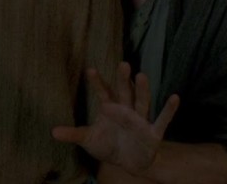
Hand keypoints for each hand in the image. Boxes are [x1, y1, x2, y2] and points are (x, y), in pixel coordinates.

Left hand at [52, 62, 179, 175]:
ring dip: (142, 90)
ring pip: (142, 102)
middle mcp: (126, 110)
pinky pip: (162, 120)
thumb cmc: (109, 145)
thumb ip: (74, 134)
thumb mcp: (89, 140)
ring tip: (142, 75)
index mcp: (110, 109)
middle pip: (124, 92)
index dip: (97, 83)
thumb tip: (52, 132)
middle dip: (123, 79)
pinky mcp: (153, 133)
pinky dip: (168, 110)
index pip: (103, 93)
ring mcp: (141, 120)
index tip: (90, 70)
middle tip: (123, 63)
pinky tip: (175, 97)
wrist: (129, 163)